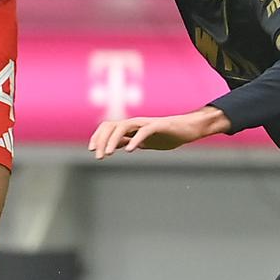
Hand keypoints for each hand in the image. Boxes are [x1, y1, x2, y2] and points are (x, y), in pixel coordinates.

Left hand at [88, 107, 230, 158]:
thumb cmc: (165, 135)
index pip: (108, 127)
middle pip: (111, 126)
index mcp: (130, 127)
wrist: (187, 129)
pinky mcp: (158, 126)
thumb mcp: (142, 141)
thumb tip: (111, 146)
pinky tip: (129, 150)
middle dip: (101, 140)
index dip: (97, 137)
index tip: (92, 150)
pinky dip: (135, 140)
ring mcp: (146, 123)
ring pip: (123, 126)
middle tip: (98, 156)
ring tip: (108, 153)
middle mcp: (135, 123)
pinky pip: (143, 131)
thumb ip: (127, 141)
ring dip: (113, 140)